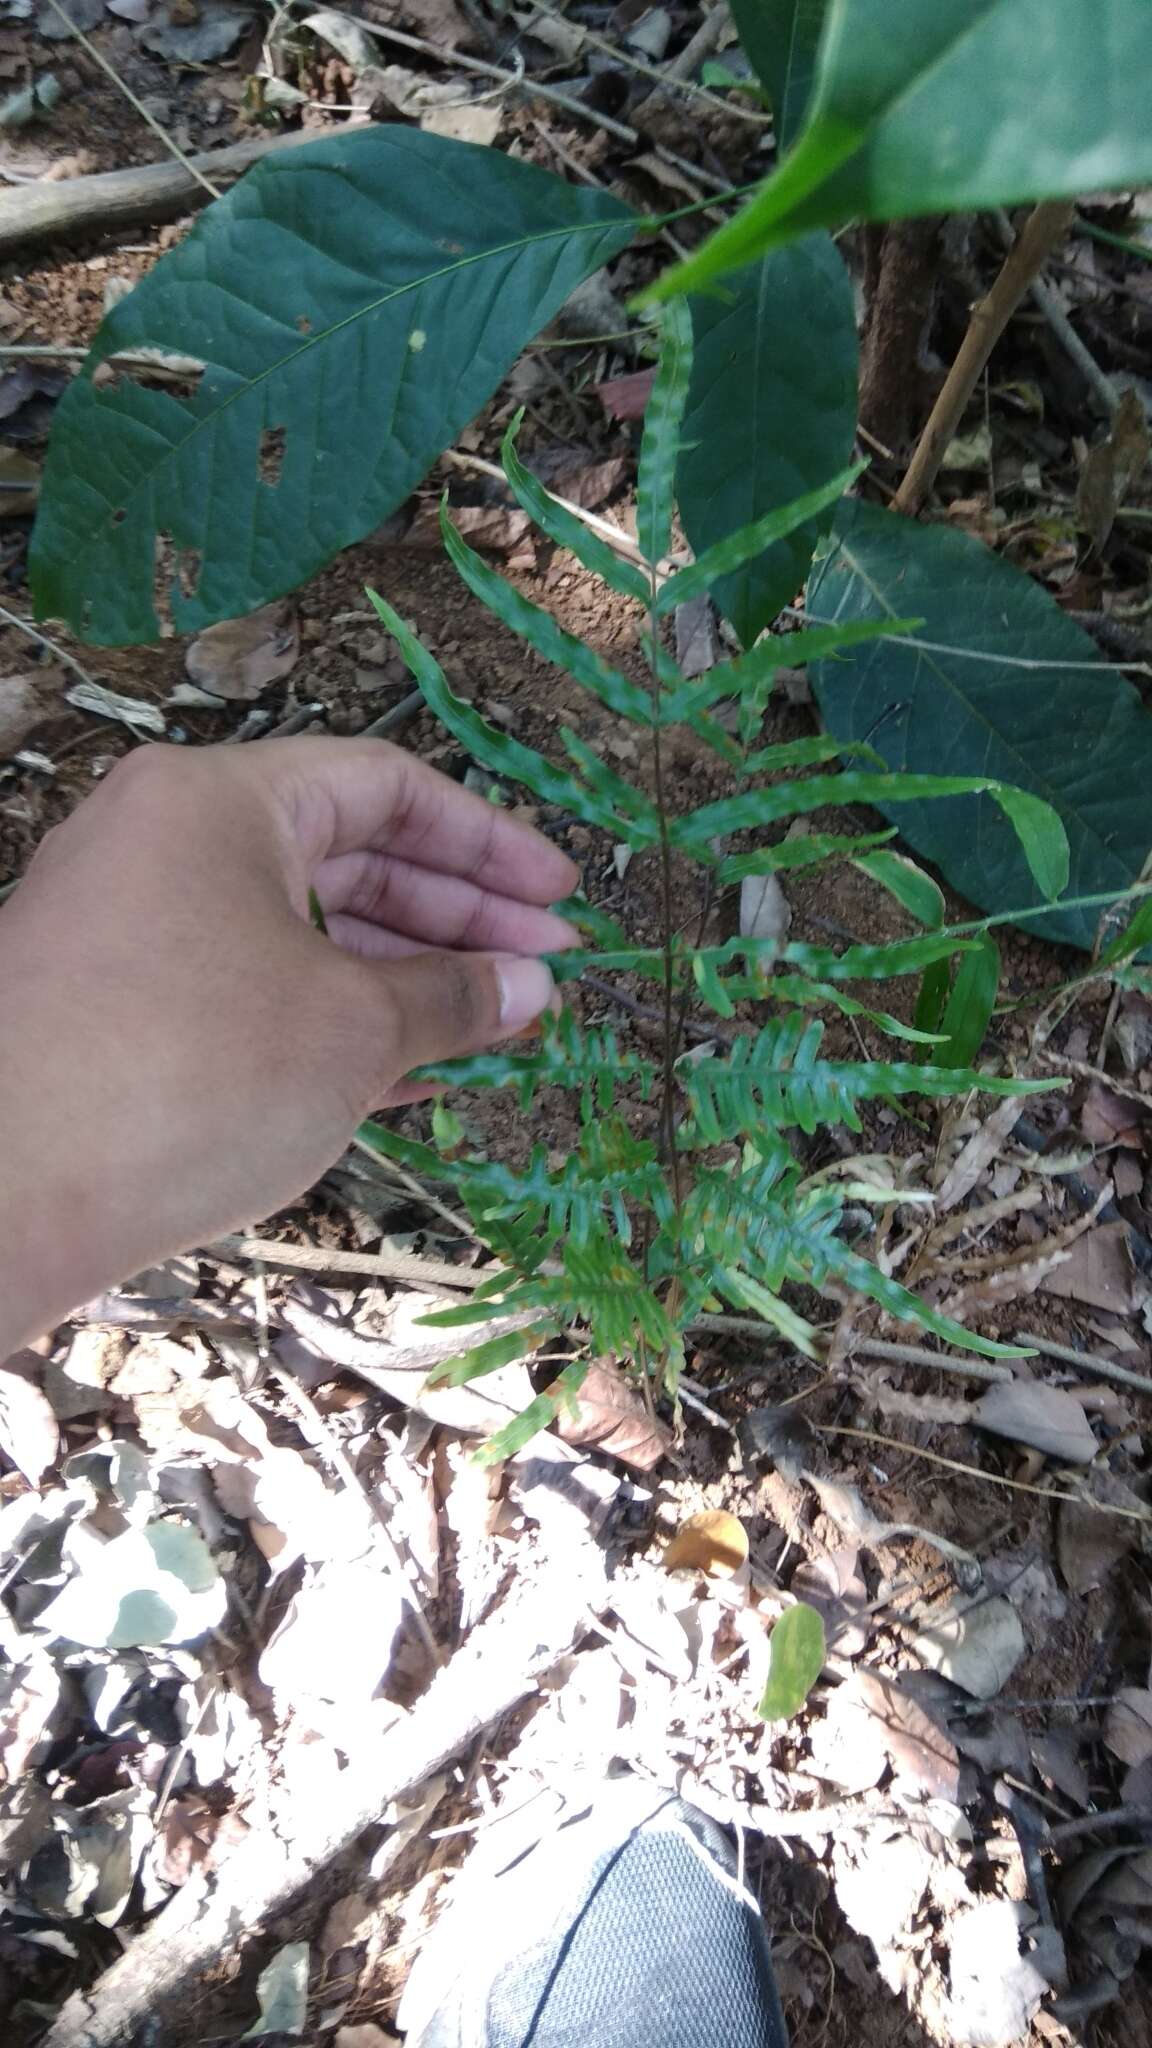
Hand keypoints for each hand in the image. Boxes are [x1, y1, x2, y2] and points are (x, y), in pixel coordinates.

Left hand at [0, 737, 577, 1351]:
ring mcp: (126, 928)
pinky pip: (244, 991)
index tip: (560, 898)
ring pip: (293, 933)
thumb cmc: (186, 1079)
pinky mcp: (107, 1013)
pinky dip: (327, 1022)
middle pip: (341, 857)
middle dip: (453, 920)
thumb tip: (528, 985)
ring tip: (491, 1031)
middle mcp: (161, 842)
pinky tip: (406, 1075)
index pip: (383, 786)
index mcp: (216, 800)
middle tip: (542, 975)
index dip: (489, 843)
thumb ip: (450, 997)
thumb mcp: (350, 1030)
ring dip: (398, 980)